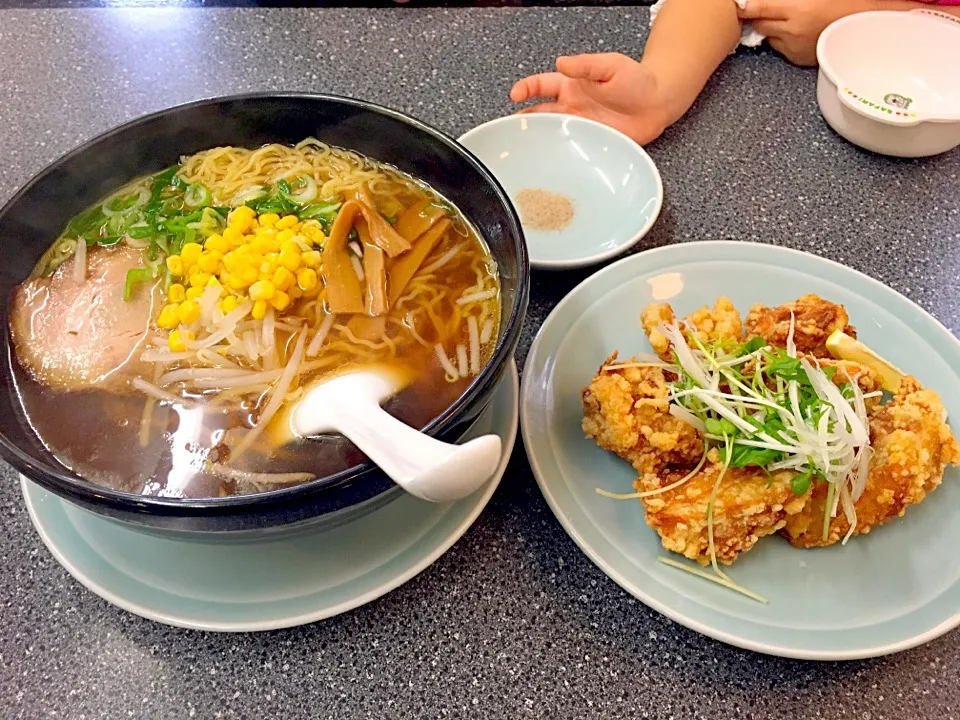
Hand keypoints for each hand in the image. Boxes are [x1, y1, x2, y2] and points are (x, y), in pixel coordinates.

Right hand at [509, 53, 669, 145]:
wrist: (658, 103)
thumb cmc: (637, 81)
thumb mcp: (611, 65)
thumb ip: (586, 65)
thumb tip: (562, 62)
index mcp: (571, 85)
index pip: (541, 85)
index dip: (526, 89)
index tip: (516, 95)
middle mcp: (571, 107)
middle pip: (539, 114)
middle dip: (523, 121)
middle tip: (511, 130)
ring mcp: (579, 127)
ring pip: (550, 135)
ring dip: (538, 141)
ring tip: (523, 149)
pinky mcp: (590, 144)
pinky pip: (570, 151)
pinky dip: (559, 157)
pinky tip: (550, 162)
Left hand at [738, 0, 874, 65]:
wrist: (867, 24)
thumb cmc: (843, 4)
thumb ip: (784, 0)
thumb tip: (759, 1)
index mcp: (796, 8)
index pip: (756, 7)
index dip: (744, 6)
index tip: (736, 5)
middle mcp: (792, 30)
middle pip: (758, 23)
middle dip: (759, 15)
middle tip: (768, 9)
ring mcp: (794, 46)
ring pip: (768, 35)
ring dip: (772, 27)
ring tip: (791, 19)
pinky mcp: (797, 58)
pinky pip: (780, 47)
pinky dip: (783, 39)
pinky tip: (799, 31)